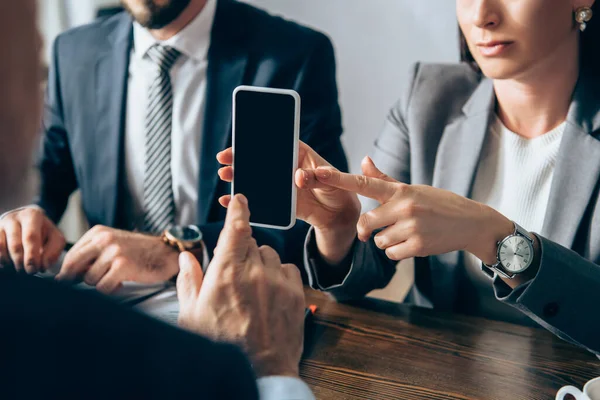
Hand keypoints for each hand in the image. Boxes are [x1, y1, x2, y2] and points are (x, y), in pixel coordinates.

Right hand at [0, 208, 64, 273]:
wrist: (26, 221)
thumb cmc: (43, 232)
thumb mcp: (55, 237)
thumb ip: (53, 251)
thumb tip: (43, 266)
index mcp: (32, 215)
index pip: (30, 237)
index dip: (32, 256)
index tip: (34, 269)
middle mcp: (14, 218)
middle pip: (15, 245)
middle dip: (21, 262)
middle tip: (28, 271)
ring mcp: (0, 225)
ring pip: (1, 248)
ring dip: (10, 263)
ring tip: (19, 268)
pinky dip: (1, 260)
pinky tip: (9, 264)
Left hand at [56, 226, 178, 292]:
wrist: (167, 252)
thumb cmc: (139, 251)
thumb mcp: (112, 244)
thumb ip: (90, 254)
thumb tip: (63, 276)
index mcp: (98, 232)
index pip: (70, 256)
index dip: (67, 272)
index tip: (69, 281)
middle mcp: (104, 239)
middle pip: (72, 267)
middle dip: (76, 280)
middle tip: (89, 283)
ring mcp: (114, 252)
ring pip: (89, 279)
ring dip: (99, 284)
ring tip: (113, 279)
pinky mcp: (123, 265)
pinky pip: (103, 287)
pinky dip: (111, 289)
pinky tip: (121, 283)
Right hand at [177, 194, 304, 377]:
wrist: (260, 371)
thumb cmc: (221, 345)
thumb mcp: (192, 315)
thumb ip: (188, 281)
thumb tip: (187, 256)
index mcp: (226, 274)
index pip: (236, 228)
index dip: (239, 208)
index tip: (241, 198)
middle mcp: (255, 273)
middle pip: (250, 241)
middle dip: (241, 249)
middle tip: (234, 272)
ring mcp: (278, 283)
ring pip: (269, 254)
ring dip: (260, 262)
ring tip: (252, 288)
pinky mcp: (296, 294)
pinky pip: (288, 269)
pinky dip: (279, 274)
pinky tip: (269, 292)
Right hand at [216, 142, 360, 264]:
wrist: (339, 215)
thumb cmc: (339, 189)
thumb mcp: (332, 180)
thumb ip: (317, 176)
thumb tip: (299, 176)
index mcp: (299, 154)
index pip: (277, 142)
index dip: (259, 139)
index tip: (242, 139)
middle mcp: (287, 167)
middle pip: (261, 159)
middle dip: (241, 157)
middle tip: (225, 158)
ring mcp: (281, 185)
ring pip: (257, 178)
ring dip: (239, 176)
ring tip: (226, 175)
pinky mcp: (279, 203)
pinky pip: (260, 198)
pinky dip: (245, 199)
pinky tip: (229, 199)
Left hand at [315, 157, 513, 263]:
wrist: (470, 223)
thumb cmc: (438, 203)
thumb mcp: (412, 188)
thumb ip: (383, 179)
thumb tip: (363, 160)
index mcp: (400, 190)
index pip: (363, 183)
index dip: (338, 179)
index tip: (317, 174)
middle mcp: (404, 207)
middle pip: (365, 223)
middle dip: (368, 230)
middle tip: (378, 227)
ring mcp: (411, 228)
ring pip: (378, 241)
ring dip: (386, 241)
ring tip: (406, 232)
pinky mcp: (418, 247)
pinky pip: (391, 253)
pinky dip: (397, 251)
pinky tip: (413, 243)